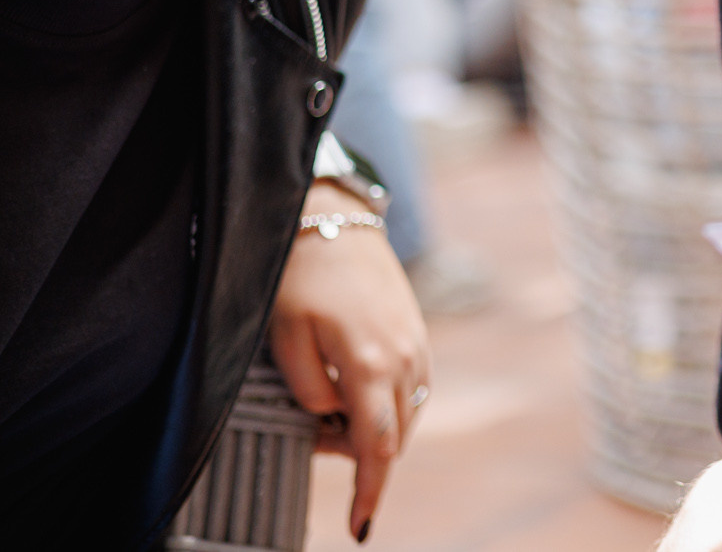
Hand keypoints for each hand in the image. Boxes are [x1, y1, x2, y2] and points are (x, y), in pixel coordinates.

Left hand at [269, 182, 430, 542]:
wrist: (334, 219)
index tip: (360, 528)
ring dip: (374, 428)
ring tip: (330, 410)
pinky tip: (356, 389)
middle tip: (316, 439)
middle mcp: (405, 358)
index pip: (376, 448)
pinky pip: (412, 388)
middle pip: (394, 437)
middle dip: (360, 455)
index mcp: (369, 365)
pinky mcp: (418, 332)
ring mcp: (417, 344)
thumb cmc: (299, 276)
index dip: (369, 492)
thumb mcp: (284, 339)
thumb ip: (308, 392)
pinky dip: (388, 404)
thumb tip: (330, 420)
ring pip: (407, 415)